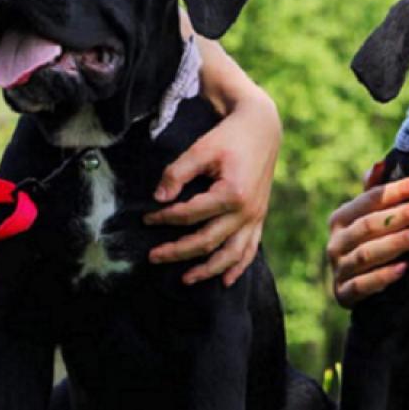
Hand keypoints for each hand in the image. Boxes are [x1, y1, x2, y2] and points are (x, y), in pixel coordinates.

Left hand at [145, 90, 280, 285]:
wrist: (262, 128)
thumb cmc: (229, 136)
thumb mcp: (201, 149)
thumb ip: (177, 173)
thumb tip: (158, 199)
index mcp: (232, 194)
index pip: (190, 215)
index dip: (165, 218)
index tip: (147, 219)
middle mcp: (247, 211)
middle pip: (207, 241)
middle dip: (178, 251)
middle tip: (153, 257)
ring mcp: (255, 217)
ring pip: (230, 254)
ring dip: (208, 270)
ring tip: (186, 279)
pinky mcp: (259, 218)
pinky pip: (250, 249)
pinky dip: (238, 267)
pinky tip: (225, 281)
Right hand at [327, 171, 408, 307]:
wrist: (352, 290)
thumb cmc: (366, 247)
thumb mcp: (368, 219)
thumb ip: (374, 195)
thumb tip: (379, 164)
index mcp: (341, 218)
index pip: (370, 199)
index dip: (397, 190)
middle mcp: (336, 242)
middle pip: (370, 224)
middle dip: (404, 214)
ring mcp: (339, 268)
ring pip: (367, 253)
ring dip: (397, 242)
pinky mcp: (344, 294)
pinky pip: (363, 285)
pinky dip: (383, 277)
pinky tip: (405, 268)